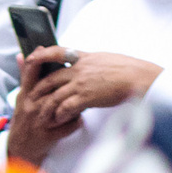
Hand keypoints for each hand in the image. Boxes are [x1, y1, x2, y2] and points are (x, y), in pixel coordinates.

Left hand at [9, 48, 158, 163]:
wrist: (142, 78)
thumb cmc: (131, 70)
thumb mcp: (107, 59)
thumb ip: (92, 62)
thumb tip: (87, 61)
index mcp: (85, 57)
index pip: (57, 52)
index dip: (41, 54)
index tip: (29, 58)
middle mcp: (80, 69)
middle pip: (50, 79)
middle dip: (38, 89)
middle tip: (29, 97)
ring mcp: (81, 83)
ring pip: (54, 96)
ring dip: (46, 108)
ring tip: (41, 117)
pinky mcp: (86, 97)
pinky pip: (65, 107)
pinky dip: (59, 115)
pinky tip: (57, 120)